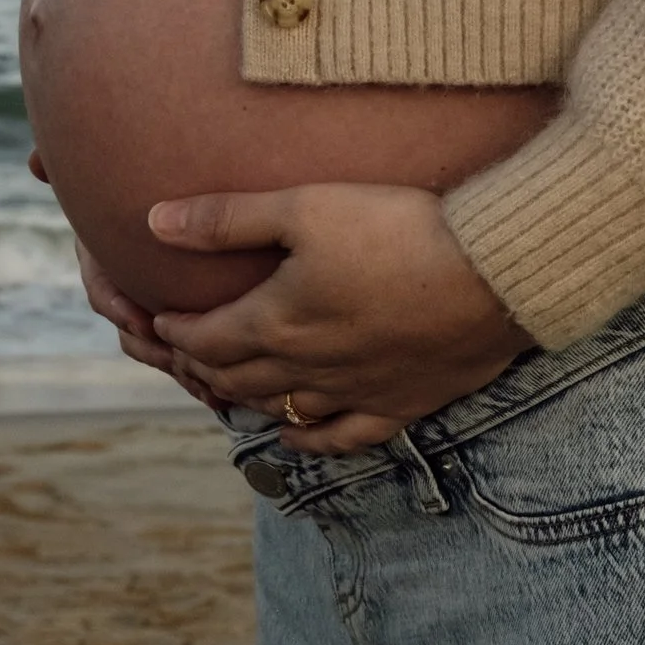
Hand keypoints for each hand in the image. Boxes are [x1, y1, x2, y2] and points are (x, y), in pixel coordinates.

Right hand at [39, 149, 229, 414]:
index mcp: (115, 258)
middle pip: (134, 332)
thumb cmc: (163, 174)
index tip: (138, 317)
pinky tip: (226, 397)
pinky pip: (197, 362)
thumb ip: (78, 166)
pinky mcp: (198, 326)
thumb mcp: (128, 170)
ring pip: (165, 353)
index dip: (117, 305)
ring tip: (207, 384)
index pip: (103, 288)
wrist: (223, 194)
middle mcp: (137, 289)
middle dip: (154, 350)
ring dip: (182, 371)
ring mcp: (166, 311)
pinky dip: (208, 379)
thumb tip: (32, 164)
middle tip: (179, 357)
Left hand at [147, 183, 534, 455]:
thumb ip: (227, 219)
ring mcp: (354, 393)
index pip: (204, 340)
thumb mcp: (306, 206)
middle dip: (199, 366)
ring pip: (280, 409)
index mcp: (277, 322)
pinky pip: (343, 437)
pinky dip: (309, 438)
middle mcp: (307, 369)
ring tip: (224, 383)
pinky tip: (293, 433)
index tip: (158, 318)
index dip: (174, 331)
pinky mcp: (400, 403)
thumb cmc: (398, 230)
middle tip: (182, 351)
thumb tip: (153, 224)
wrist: (492, 275)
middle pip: (235, 379)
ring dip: (244, 398)